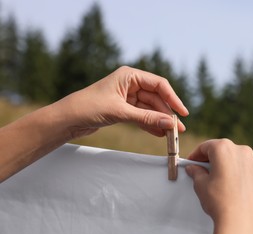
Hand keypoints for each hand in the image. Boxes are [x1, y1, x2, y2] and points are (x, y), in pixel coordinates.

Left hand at [53, 66, 188, 137]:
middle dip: (166, 114)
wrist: (66, 119)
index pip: (159, 84)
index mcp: (129, 75)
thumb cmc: (88, 107)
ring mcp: (127, 97)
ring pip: (150, 109)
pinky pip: (142, 116)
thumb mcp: (120, 112)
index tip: (182, 113)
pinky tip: (159, 134)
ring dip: (159, 121)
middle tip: (177, 129)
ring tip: (171, 135)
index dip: (173, 98)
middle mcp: (130, 84)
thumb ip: (146, 118)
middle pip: (156, 98)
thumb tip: (169, 124)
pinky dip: (150, 125)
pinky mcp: (123, 109)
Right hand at [185, 139, 252, 233]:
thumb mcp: (201, 185)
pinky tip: (246, 172)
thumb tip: (193, 168)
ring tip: (225, 175)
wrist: (241, 222)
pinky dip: (252, 163)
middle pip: (223, 149)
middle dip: (214, 158)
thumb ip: (196, 172)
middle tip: (205, 170)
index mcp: (222, 149)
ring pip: (241, 154)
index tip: (193, 162)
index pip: (206, 147)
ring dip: (232, 161)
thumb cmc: (219, 202)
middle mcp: (241, 150)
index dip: (197, 154)